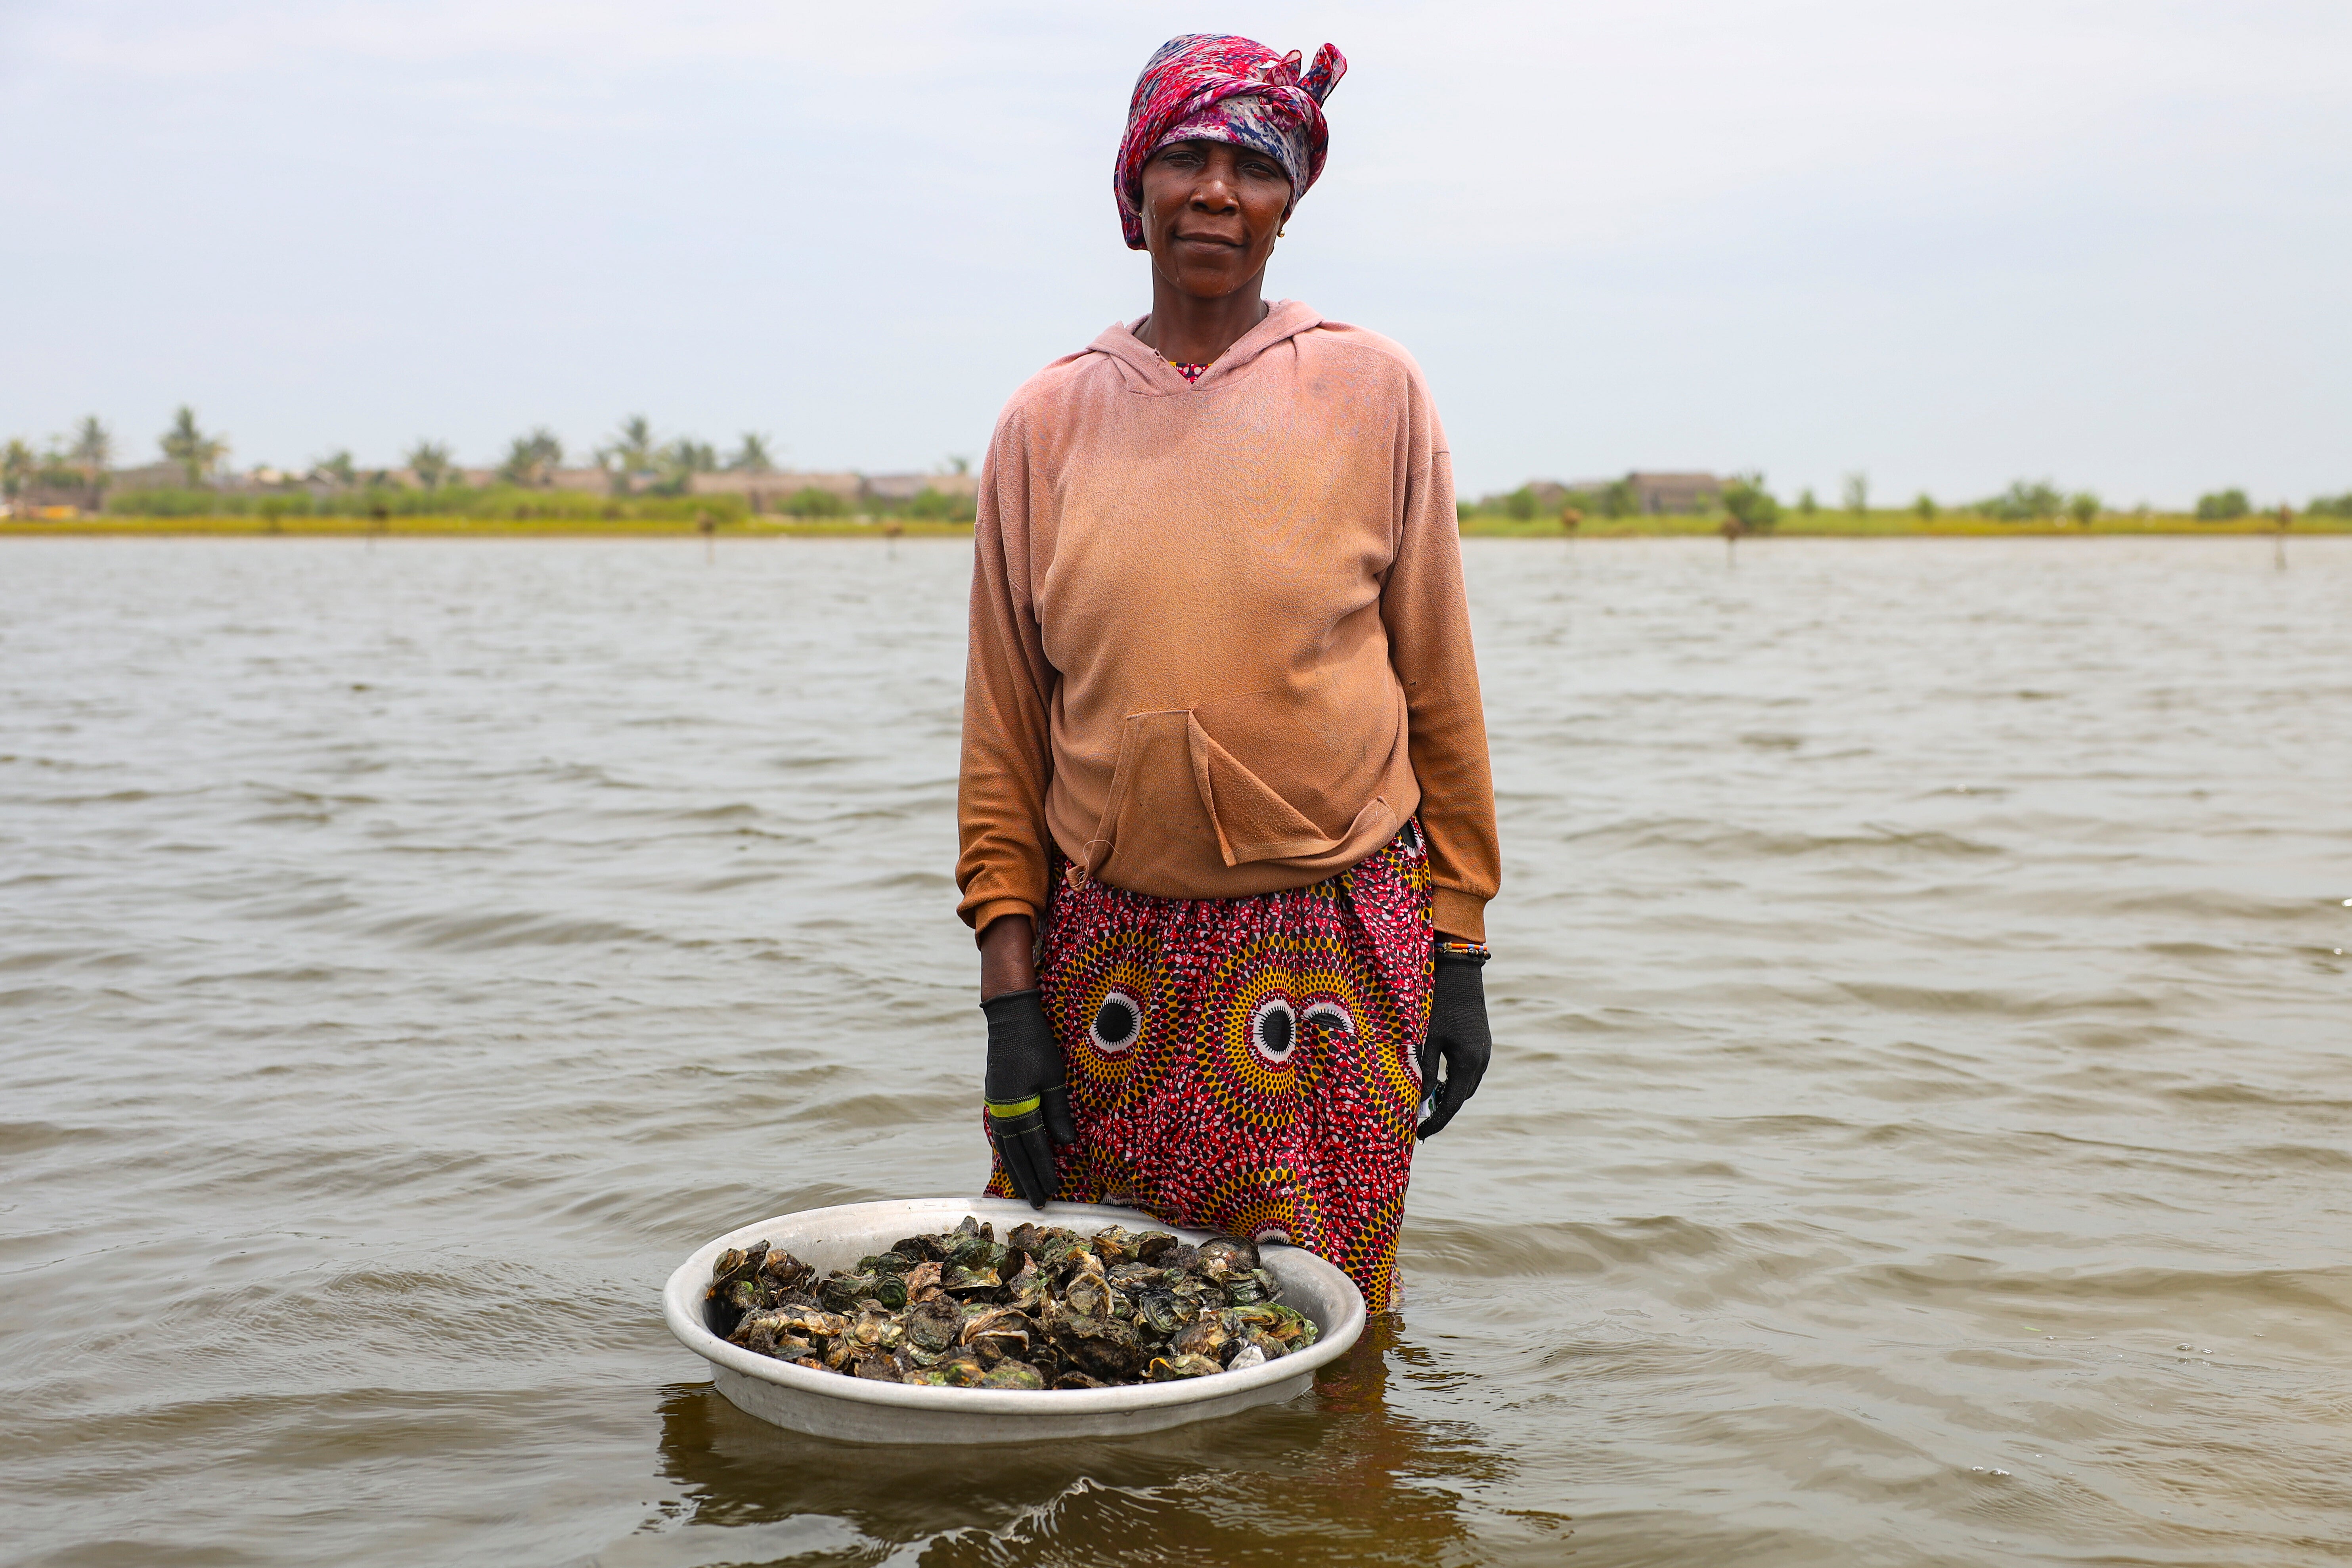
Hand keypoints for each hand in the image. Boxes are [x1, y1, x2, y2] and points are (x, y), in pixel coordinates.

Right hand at [981, 988, 1076, 1206]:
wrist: (1009, 1019)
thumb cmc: (1036, 1044)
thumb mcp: (1053, 1076)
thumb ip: (1058, 1111)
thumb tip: (1068, 1144)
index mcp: (1018, 1106)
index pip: (1034, 1147)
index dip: (1044, 1171)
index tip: (1051, 1192)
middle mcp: (1003, 1111)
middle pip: (1016, 1154)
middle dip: (1028, 1180)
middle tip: (1036, 1204)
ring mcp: (996, 1105)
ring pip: (1005, 1146)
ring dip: (1015, 1170)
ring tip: (1023, 1191)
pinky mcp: (995, 1098)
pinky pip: (1000, 1133)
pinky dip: (1006, 1151)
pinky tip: (1011, 1160)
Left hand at [1415, 951, 1490, 1139]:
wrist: (1460, 974)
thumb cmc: (1438, 1004)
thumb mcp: (1426, 1039)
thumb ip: (1424, 1071)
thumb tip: (1420, 1100)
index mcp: (1467, 1063)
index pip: (1452, 1104)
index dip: (1436, 1122)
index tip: (1420, 1134)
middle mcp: (1481, 1061)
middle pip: (1462, 1097)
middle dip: (1442, 1111)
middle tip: (1419, 1121)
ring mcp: (1485, 1052)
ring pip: (1467, 1085)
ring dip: (1449, 1096)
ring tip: (1426, 1103)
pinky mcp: (1482, 1043)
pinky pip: (1470, 1071)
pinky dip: (1455, 1081)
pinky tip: (1438, 1079)